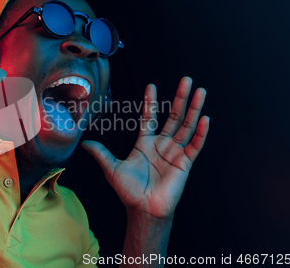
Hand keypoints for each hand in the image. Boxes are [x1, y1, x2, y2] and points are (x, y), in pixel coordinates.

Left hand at [82, 77, 208, 218]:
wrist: (144, 210)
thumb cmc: (129, 191)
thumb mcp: (111, 169)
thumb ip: (100, 154)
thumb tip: (84, 143)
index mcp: (145, 143)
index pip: (149, 117)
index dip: (150, 102)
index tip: (151, 85)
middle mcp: (162, 144)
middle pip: (174, 116)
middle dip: (180, 98)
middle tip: (186, 80)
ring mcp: (174, 152)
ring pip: (187, 126)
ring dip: (194, 109)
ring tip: (200, 92)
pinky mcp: (185, 163)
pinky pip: (195, 145)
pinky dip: (201, 132)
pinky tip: (205, 118)